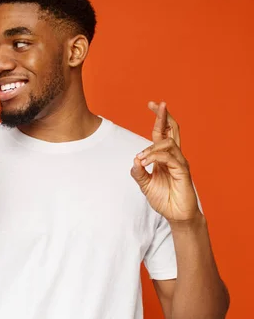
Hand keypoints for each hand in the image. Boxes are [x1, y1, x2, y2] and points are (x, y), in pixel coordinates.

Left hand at [131, 102, 199, 221]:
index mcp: (164, 157)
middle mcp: (173, 156)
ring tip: (141, 158)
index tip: (151, 104)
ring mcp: (180, 163)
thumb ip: (138, 172)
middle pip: (172, 130)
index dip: (158, 118)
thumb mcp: (145, 184)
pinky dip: (156, 157)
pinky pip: (170, 158)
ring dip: (151, 148)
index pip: (161, 133)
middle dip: (164, 116)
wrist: (176, 215)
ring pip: (168, 144)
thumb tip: (134, 160)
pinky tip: (146, 162)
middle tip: (159, 104)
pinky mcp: (183, 172)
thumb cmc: (163, 199)